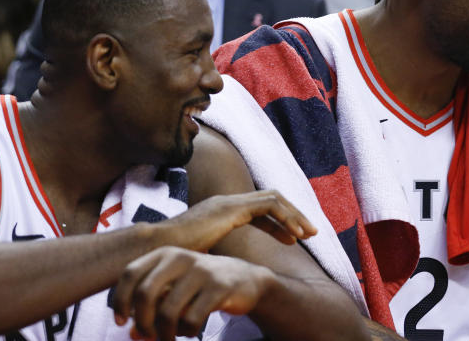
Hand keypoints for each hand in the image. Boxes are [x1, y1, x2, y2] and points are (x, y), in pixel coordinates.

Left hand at [112, 247, 275, 339]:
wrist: (246, 280)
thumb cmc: (201, 286)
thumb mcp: (174, 289)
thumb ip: (151, 307)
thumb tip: (131, 333)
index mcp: (165, 253)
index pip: (130, 274)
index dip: (120, 301)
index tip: (122, 322)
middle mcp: (181, 257)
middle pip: (145, 293)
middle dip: (142, 322)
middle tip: (148, 336)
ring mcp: (202, 271)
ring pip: (168, 312)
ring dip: (164, 334)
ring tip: (169, 338)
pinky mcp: (219, 287)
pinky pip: (191, 319)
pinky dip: (186, 332)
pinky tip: (191, 330)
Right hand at [158, 189, 316, 252]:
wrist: (157, 251)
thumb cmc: (173, 259)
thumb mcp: (202, 255)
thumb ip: (216, 255)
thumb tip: (221, 270)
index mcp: (221, 210)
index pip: (259, 208)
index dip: (278, 222)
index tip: (293, 238)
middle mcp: (227, 201)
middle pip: (271, 199)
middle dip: (293, 214)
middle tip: (310, 232)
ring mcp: (230, 202)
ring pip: (274, 199)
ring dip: (294, 216)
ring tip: (309, 234)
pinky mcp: (232, 208)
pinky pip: (269, 207)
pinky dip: (286, 219)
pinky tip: (295, 236)